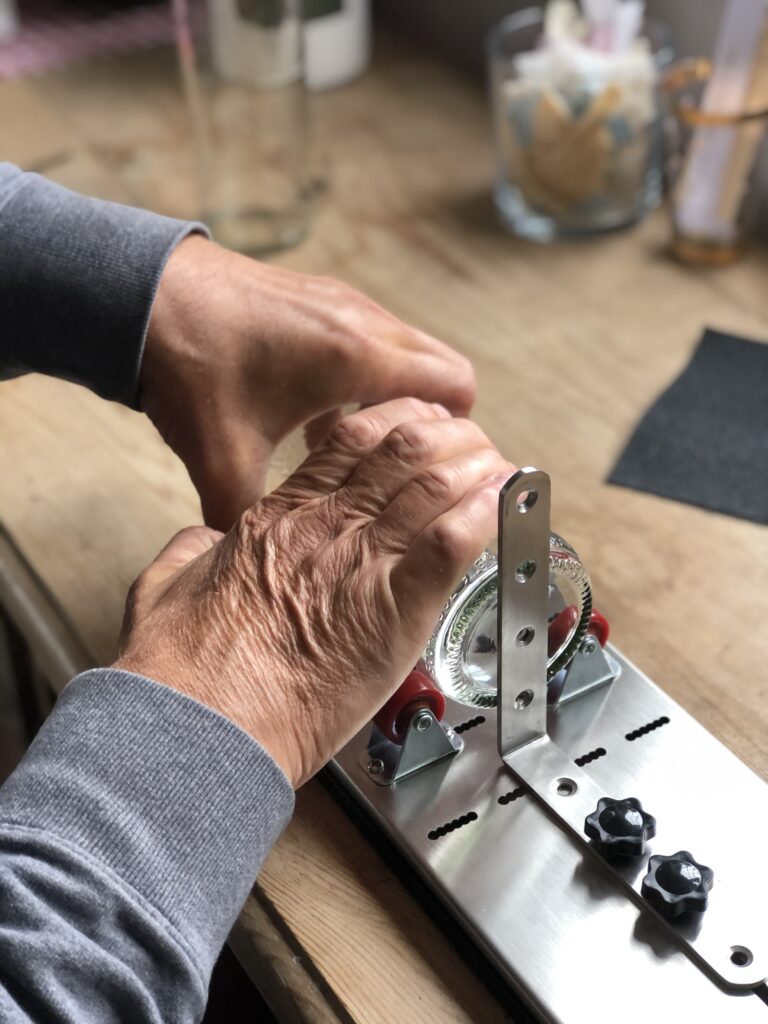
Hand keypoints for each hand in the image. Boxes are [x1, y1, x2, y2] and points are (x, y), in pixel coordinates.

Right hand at [115, 399, 513, 786]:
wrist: (204, 721)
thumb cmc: (183, 667)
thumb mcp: (165, 588)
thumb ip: (186, 555)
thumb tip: (197, 543)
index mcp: (280, 516)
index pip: (350, 441)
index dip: (395, 420)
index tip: (416, 423)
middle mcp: (327, 526)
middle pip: (402, 449)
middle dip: (447, 434)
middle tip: (470, 442)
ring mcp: (363, 562)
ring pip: (435, 484)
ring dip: (478, 466)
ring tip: (501, 465)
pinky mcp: (396, 608)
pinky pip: (453, 541)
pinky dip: (488, 513)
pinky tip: (509, 500)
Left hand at [142, 236, 475, 529]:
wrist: (143, 294)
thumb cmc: (190, 362)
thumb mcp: (222, 455)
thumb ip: (247, 515)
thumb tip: (259, 559)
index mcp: (358, 357)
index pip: (456, 386)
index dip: (460, 433)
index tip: (439, 470)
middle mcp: (363, 322)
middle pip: (444, 368)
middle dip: (436, 420)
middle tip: (407, 465)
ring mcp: (344, 304)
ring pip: (408, 354)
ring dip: (398, 398)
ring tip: (359, 446)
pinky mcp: (322, 299)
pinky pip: (372, 340)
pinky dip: (366, 377)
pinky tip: (318, 415)